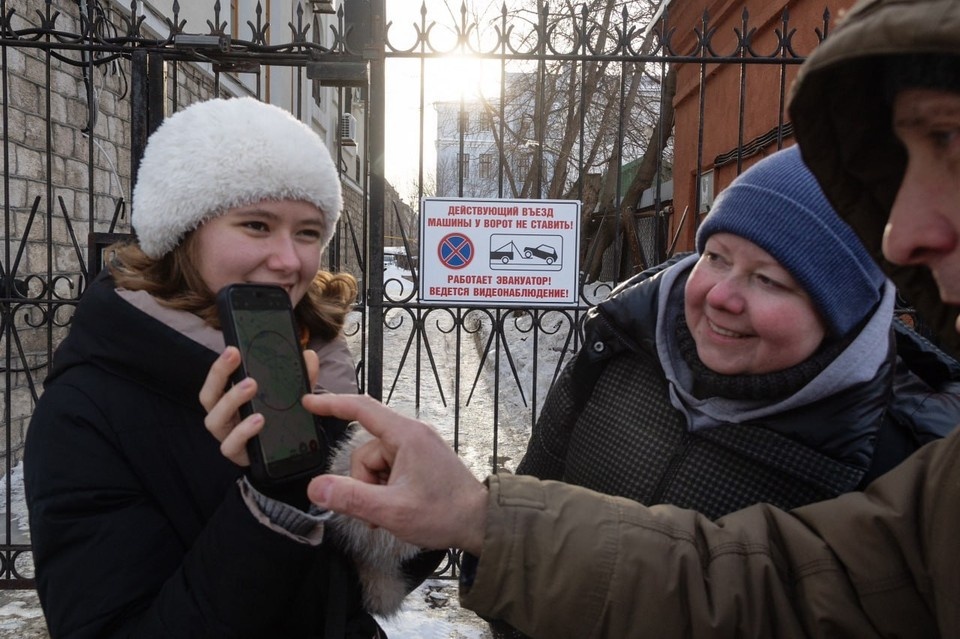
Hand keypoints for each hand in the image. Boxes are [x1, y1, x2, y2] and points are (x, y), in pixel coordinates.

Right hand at [199, 346, 319, 465]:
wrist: (283, 453)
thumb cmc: (277, 418)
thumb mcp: (289, 395)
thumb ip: (297, 377)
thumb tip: (309, 356)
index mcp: (229, 397)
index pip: (216, 379)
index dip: (220, 365)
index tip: (233, 349)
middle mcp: (222, 415)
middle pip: (208, 396)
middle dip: (220, 376)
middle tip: (238, 359)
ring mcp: (226, 435)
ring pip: (215, 420)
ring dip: (231, 401)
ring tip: (251, 387)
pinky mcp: (235, 454)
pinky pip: (230, 445)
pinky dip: (243, 431)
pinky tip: (259, 421)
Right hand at [304, 394, 487, 554]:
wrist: (481, 523)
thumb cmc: (445, 514)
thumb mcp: (391, 510)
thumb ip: (351, 498)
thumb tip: (316, 488)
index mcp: (406, 436)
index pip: (361, 409)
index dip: (332, 404)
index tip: (308, 402)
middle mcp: (411, 435)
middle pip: (365, 451)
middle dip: (363, 482)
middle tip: (376, 511)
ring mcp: (417, 448)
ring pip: (375, 464)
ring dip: (374, 490)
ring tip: (390, 513)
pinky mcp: (420, 461)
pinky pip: (389, 469)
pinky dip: (385, 490)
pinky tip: (396, 508)